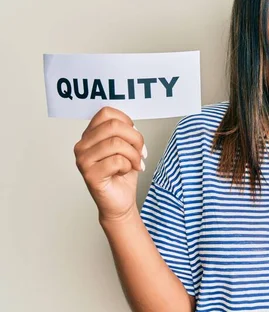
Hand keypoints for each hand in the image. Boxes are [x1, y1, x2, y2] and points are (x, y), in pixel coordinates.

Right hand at [74, 107, 146, 221]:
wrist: (120, 201)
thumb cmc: (123, 173)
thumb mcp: (127, 146)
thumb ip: (125, 132)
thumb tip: (131, 126)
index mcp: (90, 135)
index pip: (106, 112)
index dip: (127, 121)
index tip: (134, 134)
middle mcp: (82, 145)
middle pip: (113, 125)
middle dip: (135, 138)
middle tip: (141, 151)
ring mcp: (83, 160)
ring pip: (116, 143)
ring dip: (133, 154)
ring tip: (135, 163)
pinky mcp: (89, 174)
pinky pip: (116, 160)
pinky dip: (127, 166)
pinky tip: (124, 171)